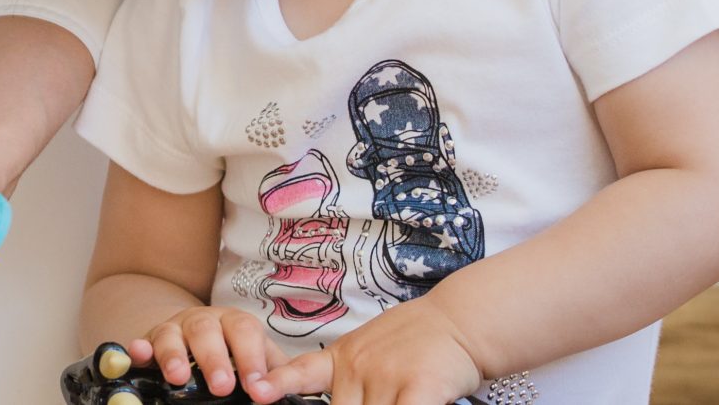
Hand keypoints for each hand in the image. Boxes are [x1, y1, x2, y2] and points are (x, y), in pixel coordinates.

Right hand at [125, 303, 285, 400]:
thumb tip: (278, 391)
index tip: (256, 387)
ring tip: (178, 377)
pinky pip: (143, 343)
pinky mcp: (150, 343)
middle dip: (213, 358)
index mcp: (235, 323)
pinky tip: (138, 353)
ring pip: (172, 334)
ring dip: (173, 354)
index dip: (251, 357)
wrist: (202, 340)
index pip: (245, 332)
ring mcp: (174, 330)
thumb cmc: (237, 356)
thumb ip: (274, 375)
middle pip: (207, 330)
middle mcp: (203, 321)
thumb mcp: (260, 360)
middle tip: (222, 386)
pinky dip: (139, 348)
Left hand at [255, 301, 482, 404]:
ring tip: (395, 396)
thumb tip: (335, 400)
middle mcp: (358, 366)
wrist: (460, 321)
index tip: (258, 392)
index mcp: (342, 358)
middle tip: (369, 403)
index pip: (301, 373)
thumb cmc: (416, 340)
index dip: (278, 384)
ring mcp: (387, 375)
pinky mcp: (418, 386)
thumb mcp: (368, 349)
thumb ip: (346, 377)